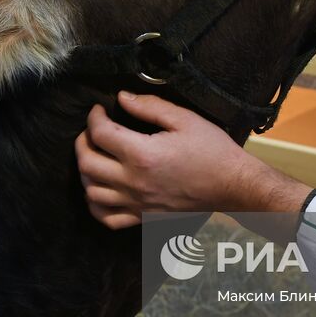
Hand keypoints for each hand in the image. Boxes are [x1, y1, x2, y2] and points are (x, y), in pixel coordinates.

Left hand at [74, 92, 308, 228]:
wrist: (233, 185)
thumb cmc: (212, 150)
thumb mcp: (184, 119)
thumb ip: (149, 106)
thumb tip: (121, 98)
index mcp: (142, 154)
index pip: (100, 133)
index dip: (94, 116)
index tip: (100, 109)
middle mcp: (133, 182)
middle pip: (87, 163)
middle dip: (82, 142)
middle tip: (92, 130)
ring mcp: (137, 203)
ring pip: (91, 192)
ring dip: (85, 172)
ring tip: (95, 157)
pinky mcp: (143, 217)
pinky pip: (107, 218)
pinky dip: (95, 205)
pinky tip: (101, 189)